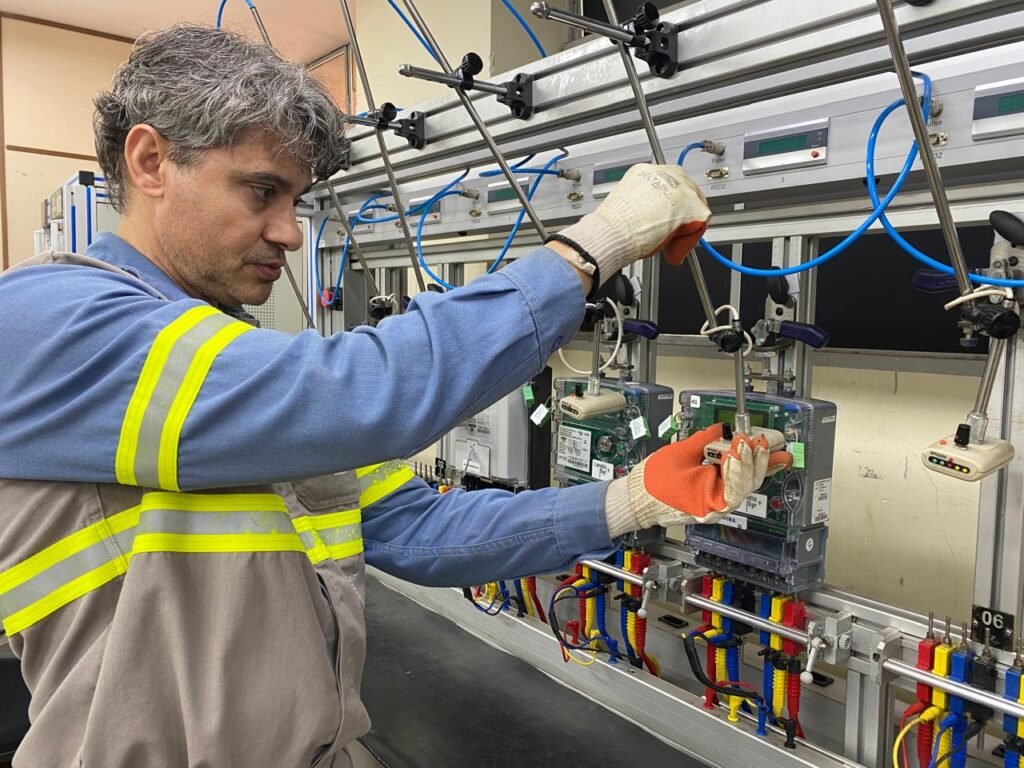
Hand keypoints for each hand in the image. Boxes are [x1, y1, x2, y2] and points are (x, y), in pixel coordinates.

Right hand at [553, 164, 710, 287]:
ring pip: (695, 209)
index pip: (671, 185)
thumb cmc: (613, 225)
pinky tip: (670, 249)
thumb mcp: (628, 204)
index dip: (672, 208)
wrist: (611, 233)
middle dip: (683, 217)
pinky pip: (699, 225)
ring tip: (666, 243)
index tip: (667, 223)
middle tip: (670, 237)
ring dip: (685, 229)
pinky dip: (687, 241)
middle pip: (688, 194)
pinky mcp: (691, 206)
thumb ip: (646, 205)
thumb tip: (657, 218)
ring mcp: (680, 188)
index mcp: (646, 171)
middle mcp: (665, 173)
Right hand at [603, 423, 792, 536]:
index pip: (736, 483)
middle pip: (747, 483)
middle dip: (757, 460)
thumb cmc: (652, 485)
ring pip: (745, 483)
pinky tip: (757, 456)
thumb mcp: (679, 455)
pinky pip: (737, 482)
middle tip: (762, 441)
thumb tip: (722, 429)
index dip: (742, 460)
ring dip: (757, 463)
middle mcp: (718, 505)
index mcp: (709, 501)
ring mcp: (719, 501)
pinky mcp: (716, 494)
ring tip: (766, 447)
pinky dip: (746, 468)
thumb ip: (704, 440)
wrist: (638, 499)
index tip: (743, 440)